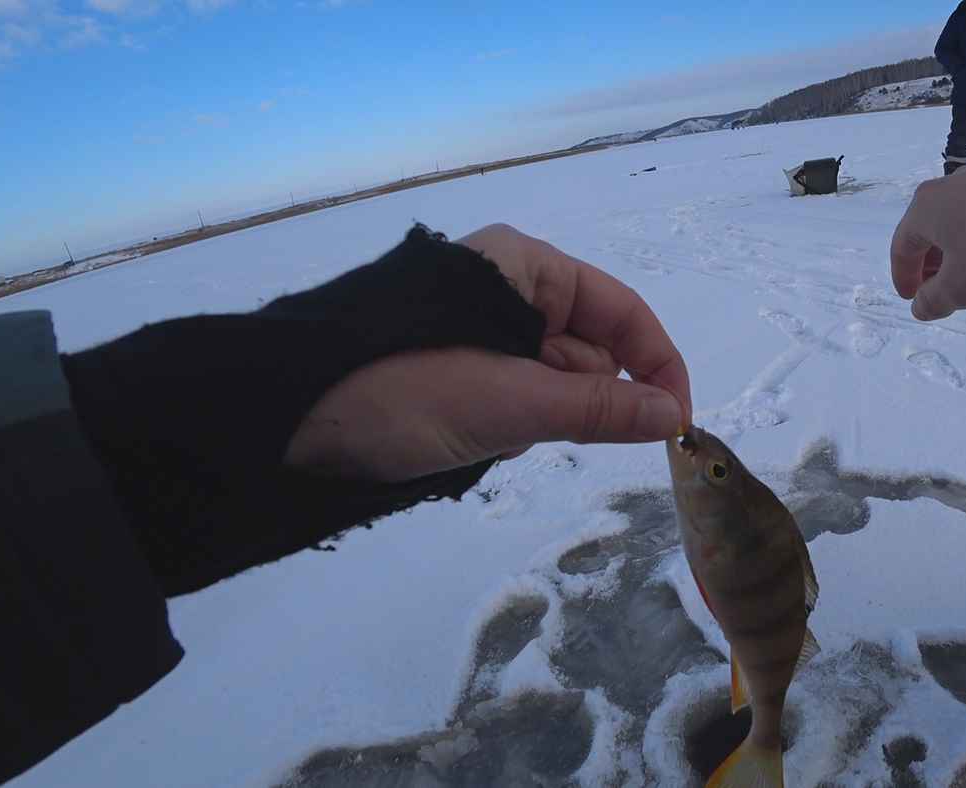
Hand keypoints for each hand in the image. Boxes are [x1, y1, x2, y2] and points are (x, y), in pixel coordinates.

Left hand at [285, 224, 691, 481]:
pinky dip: (514, 422)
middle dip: (588, 396)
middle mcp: (507, 287)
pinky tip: (474, 434)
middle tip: (561, 434)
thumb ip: (599, 410)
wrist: (290, 420)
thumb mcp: (511, 403)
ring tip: (492, 429)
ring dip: (544, 414)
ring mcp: (482, 327)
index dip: (656, 364)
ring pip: (555, 377)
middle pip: (590, 344)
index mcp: (522, 266)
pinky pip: (518, 395)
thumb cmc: (405, 391)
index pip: (620, 308)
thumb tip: (673, 417)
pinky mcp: (459, 367)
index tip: (675, 423)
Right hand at [890, 145, 965, 320]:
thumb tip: (920, 306)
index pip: (903, 246)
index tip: (912, 300)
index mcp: (928, 208)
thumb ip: (933, 301)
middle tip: (954, 303)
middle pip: (943, 239)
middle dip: (948, 277)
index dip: (904, 278)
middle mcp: (958, 189)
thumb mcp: (960, 287)